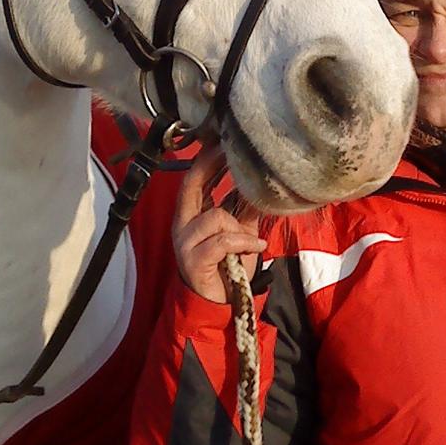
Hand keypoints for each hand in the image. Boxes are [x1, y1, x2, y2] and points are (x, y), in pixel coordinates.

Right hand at [172, 143, 265, 303]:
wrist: (223, 303)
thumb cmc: (230, 264)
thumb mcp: (242, 230)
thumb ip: (245, 208)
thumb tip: (262, 180)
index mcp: (192, 215)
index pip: (195, 179)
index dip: (207, 159)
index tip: (223, 141)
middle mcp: (183, 225)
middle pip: (192, 186)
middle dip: (211, 167)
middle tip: (231, 154)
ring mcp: (185, 243)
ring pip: (215, 217)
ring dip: (239, 227)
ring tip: (252, 240)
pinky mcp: (193, 261)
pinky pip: (222, 241)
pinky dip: (243, 242)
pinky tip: (257, 247)